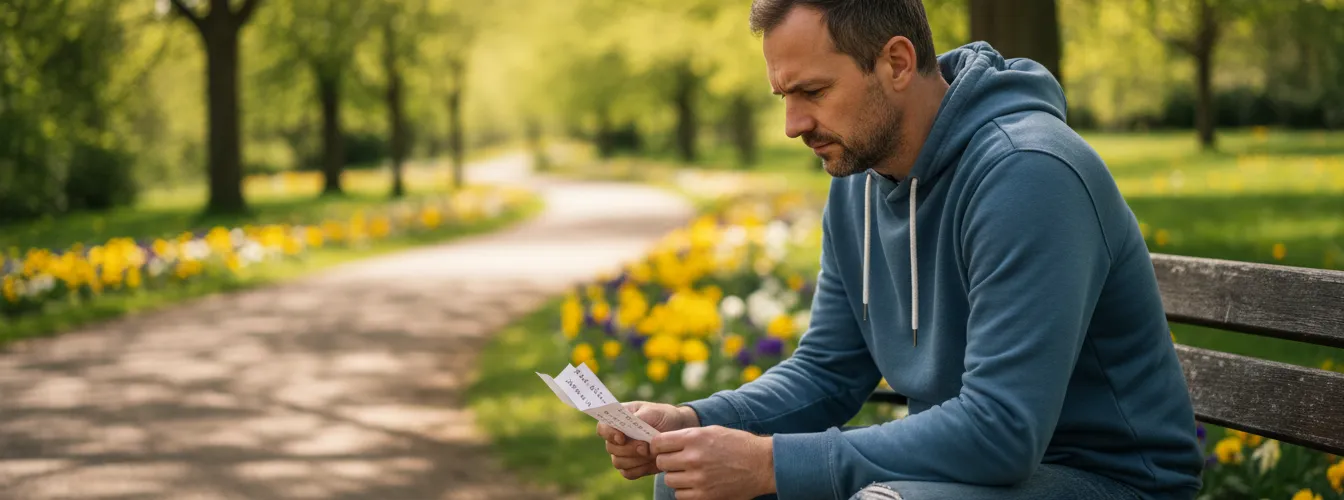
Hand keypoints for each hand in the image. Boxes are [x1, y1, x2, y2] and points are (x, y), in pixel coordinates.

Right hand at [598, 401, 698, 479]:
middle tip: (645, 447)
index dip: (608, 434)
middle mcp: (617, 437)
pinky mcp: (631, 466)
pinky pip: (628, 473)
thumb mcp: (655, 411)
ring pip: (618, 462)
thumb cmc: (663, 416)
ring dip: (636, 460)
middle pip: (610, 448)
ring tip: (651, 453)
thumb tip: (629, 423)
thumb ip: (640, 416)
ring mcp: (623, 453)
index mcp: (618, 419)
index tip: (622, 437)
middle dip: (629, 449)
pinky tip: (652, 462)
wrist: (677, 431)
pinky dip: (640, 469)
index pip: (602, 427)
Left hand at [651, 425, 775, 499]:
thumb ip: (687, 436)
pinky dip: (685, 490)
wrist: (762, 464)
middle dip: (668, 461)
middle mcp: (693, 458)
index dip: (659, 446)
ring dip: (677, 477)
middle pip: (661, 462)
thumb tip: (664, 442)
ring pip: (669, 480)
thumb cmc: (737, 444)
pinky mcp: (704, 496)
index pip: (658, 443)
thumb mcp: (712, 431)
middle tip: (679, 461)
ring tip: (691, 473)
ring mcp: (698, 478)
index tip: (664, 449)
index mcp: (694, 438)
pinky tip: (697, 484)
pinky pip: (680, 495)